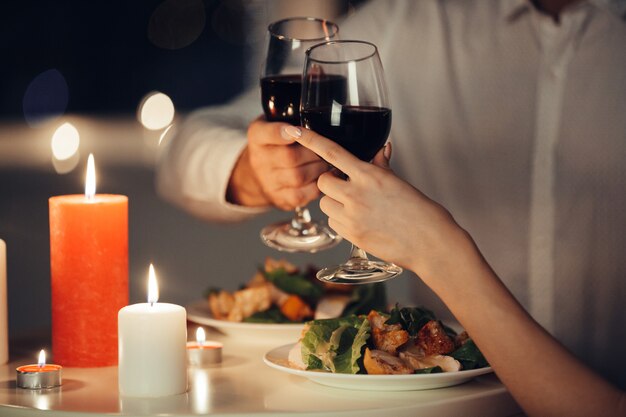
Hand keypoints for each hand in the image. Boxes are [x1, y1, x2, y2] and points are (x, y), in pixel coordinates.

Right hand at [227, 117, 329, 209]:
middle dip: (314, 152)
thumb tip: (318, 116)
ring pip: (298, 176)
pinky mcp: (280, 199)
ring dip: (319, 168)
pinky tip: (324, 177)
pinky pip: (303, 194)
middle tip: (328, 149)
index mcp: (257, 136)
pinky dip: (318, 185)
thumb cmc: (275, 144)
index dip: (281, 133)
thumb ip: (290, 118)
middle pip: (289, 157)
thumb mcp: (274, 123)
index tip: (296, 131)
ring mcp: (268, 182)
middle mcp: (259, 160)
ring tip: (328, 162)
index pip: (266, 133)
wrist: (258, 174)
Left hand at [283, 125, 468, 277]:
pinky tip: (358, 221)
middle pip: (323, 181)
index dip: (311, 140)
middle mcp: (357, 194)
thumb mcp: (398, 182)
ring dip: (333, 202)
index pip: (332, 152)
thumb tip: (380, 149)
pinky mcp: (351, 235)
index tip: (295, 131)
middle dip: (330, 182)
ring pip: (324, 203)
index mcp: (369, 175)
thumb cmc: (419, 211)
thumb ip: (381, 166)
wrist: (429, 242)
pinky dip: (339, 220)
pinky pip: (332, 222)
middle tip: (346, 187)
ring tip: (355, 206)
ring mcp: (352, 216)